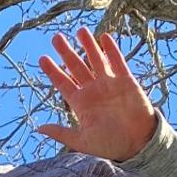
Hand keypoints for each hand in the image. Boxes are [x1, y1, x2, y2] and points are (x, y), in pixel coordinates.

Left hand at [35, 27, 158, 162]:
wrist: (138, 144)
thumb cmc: (110, 145)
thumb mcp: (82, 141)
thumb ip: (61, 133)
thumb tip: (38, 128)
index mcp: (81, 104)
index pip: (63, 83)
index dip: (53, 71)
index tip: (43, 58)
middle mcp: (93, 91)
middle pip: (76, 67)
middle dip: (66, 52)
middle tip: (56, 37)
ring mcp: (109, 84)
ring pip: (96, 60)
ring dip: (88, 46)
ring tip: (80, 30)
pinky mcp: (126, 81)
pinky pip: (117, 62)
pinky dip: (111, 50)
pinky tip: (104, 37)